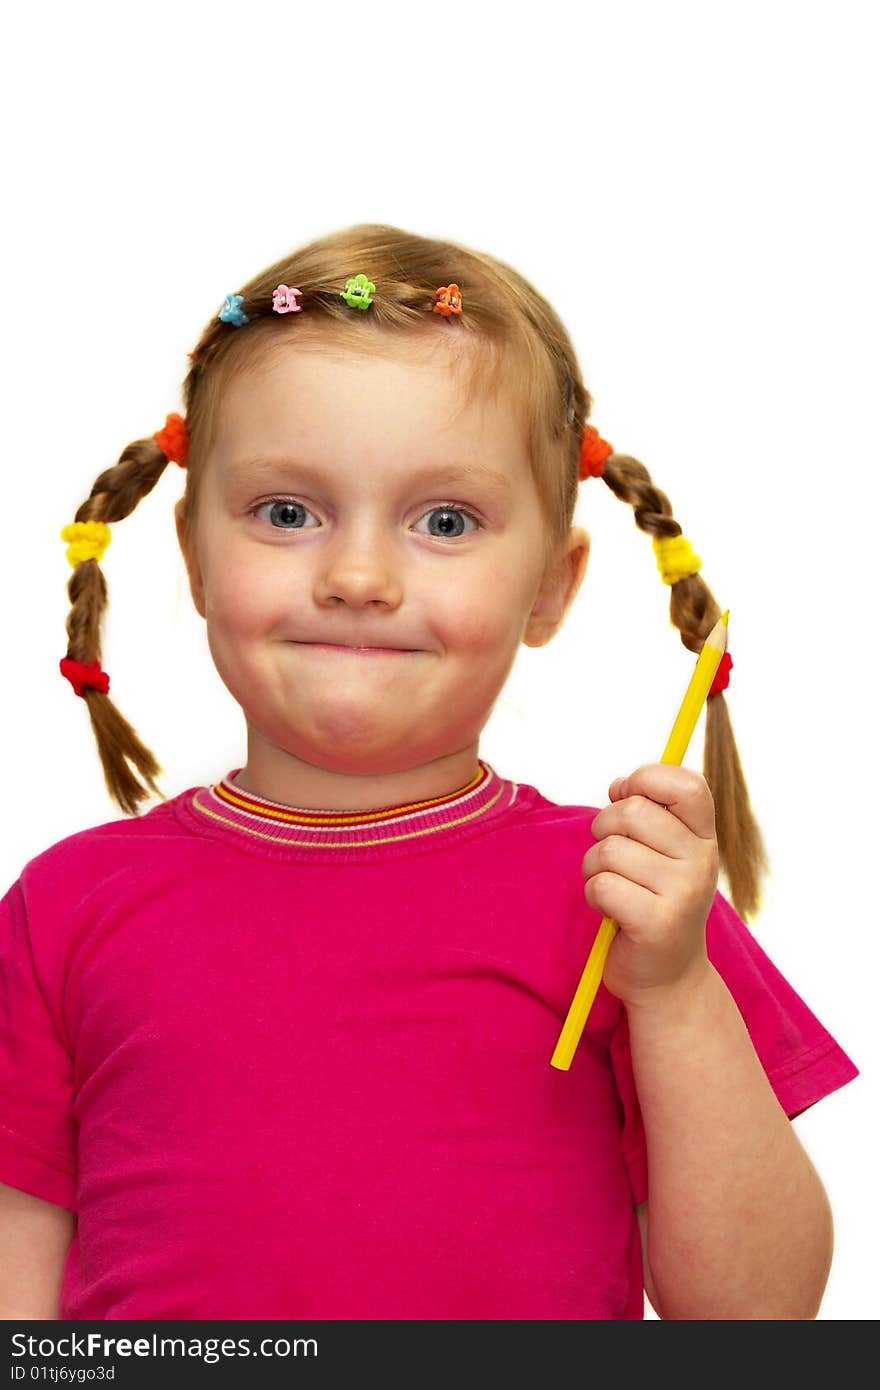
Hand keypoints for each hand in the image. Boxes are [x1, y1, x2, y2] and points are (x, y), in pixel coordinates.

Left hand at [582, 764, 719, 1006]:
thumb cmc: (654, 904)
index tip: (624, 796)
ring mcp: (683, 893)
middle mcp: (701, 861)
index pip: (688, 784)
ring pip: (609, 850)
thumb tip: (618, 785)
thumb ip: (648, 814)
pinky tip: (611, 911)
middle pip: (632, 812)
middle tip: (612, 857)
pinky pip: (601, 885)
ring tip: (613, 888)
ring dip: (594, 868)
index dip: (646, 778)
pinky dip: (593, 896)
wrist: (669, 978)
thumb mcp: (664, 854)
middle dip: (604, 828)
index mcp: (704, 837)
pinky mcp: (657, 923)